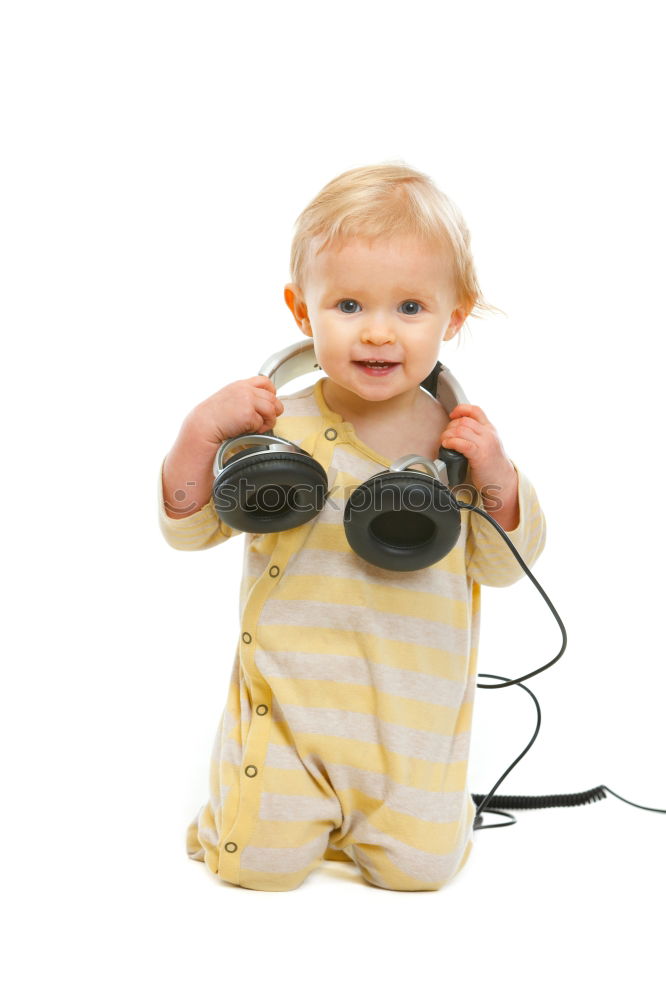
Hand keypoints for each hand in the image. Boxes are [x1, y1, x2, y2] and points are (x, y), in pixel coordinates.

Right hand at [188, 376, 284, 445]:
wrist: (204, 425)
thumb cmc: (214, 415)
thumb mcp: (230, 397)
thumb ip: (245, 396)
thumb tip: (262, 404)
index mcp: (241, 385)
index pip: (265, 382)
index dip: (271, 393)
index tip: (269, 403)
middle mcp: (245, 390)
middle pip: (272, 398)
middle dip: (273, 411)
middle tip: (266, 420)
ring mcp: (247, 400)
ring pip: (271, 410)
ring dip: (268, 421)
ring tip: (258, 427)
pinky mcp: (248, 414)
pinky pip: (262, 422)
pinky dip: (257, 429)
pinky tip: (247, 430)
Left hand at [441, 403, 518, 528]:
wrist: (504, 482)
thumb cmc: (493, 466)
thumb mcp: (488, 444)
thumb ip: (477, 436)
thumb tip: (457, 431)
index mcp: (490, 429)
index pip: (475, 410)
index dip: (461, 409)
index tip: (452, 416)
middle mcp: (489, 434)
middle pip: (464, 420)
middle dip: (450, 426)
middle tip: (446, 436)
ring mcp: (485, 444)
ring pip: (461, 430)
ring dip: (448, 435)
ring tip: (445, 442)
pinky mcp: (480, 455)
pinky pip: (462, 443)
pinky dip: (451, 442)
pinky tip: (447, 446)